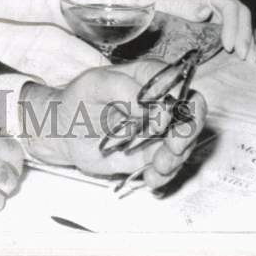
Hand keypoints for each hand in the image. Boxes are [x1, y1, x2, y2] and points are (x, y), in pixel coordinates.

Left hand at [19, 62, 208, 190]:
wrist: (64, 132)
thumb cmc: (78, 100)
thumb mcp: (94, 84)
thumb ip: (121, 87)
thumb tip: (148, 105)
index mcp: (147, 77)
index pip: (179, 82)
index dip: (181, 100)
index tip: (167, 119)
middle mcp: (159, 103)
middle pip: (191, 112)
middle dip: (189, 132)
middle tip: (174, 148)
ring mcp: (157, 130)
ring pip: (184, 142)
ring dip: (176, 158)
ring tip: (156, 168)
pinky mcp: (151, 154)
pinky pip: (169, 166)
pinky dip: (164, 175)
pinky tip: (150, 178)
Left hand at [140, 0, 255, 60]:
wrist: (155, 4)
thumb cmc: (161, 3)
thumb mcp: (170, 4)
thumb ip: (187, 9)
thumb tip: (205, 12)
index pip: (228, 6)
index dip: (232, 26)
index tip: (229, 46)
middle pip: (240, 12)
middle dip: (244, 34)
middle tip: (243, 55)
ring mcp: (219, 7)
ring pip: (242, 20)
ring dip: (248, 39)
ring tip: (252, 58)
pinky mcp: (219, 18)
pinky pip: (237, 27)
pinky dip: (245, 39)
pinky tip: (252, 51)